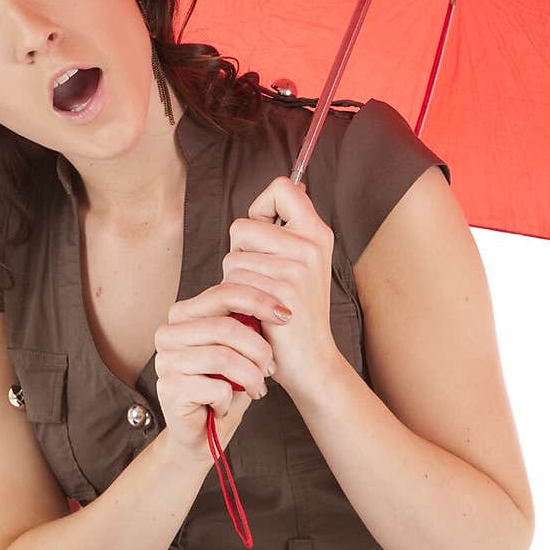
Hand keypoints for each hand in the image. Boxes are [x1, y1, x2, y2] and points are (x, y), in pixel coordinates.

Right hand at [153, 281, 280, 465]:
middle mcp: (168, 333)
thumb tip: (272, 306)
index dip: (258, 301)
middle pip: (225, 327)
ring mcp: (165, 361)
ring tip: (257, 388)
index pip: (222, 293)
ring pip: (223, 358)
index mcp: (183, 315)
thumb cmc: (223, 387)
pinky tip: (224, 406)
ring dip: (250, 377)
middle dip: (259, 349)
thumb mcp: (240, 350)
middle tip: (271, 368)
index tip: (286, 315)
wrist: (203, 434)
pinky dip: (230, 399)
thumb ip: (246, 325)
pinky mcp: (168, 389)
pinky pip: (216, 387)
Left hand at [220, 176, 339, 400]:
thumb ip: (290, 230)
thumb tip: (287, 189)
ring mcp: (297, 269)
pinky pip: (232, 282)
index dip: (261, 207)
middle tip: (261, 280)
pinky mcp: (280, 293)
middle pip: (242, 226)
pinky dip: (234, 300)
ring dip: (235, 281)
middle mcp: (311, 246)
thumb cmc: (295, 313)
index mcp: (317, 233)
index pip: (282, 188)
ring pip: (232, 258)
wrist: (311, 361)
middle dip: (239, 254)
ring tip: (259, 300)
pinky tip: (254, 314)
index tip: (264, 231)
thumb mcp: (303, 265)